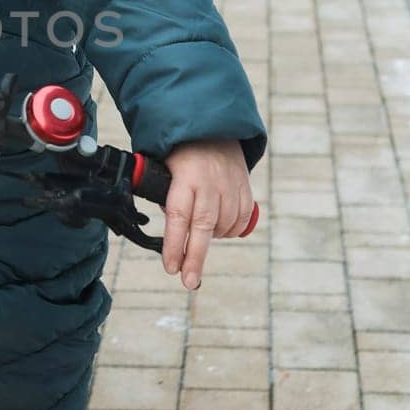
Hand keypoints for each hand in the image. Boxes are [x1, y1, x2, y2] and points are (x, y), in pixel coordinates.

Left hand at [161, 138, 254, 289]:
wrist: (214, 128)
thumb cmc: (181, 153)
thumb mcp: (165, 167)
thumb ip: (165, 196)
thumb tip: (164, 231)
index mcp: (185, 177)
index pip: (178, 216)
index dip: (174, 243)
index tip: (171, 267)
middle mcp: (209, 183)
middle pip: (202, 227)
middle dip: (194, 258)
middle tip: (188, 281)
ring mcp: (230, 186)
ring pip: (222, 226)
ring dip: (211, 239)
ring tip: (199, 236)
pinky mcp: (245, 188)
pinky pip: (239, 220)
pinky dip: (229, 231)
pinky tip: (220, 228)